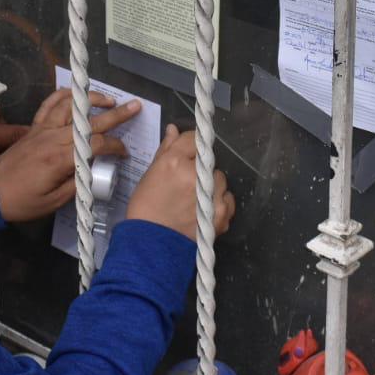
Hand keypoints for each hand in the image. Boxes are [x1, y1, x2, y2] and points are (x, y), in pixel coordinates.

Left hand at [0, 90, 139, 222]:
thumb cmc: (22, 202)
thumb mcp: (54, 201)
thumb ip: (77, 183)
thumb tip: (94, 169)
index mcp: (60, 159)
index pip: (96, 144)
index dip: (115, 146)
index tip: (124, 153)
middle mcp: (52, 138)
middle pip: (89, 121)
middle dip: (115, 114)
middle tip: (135, 106)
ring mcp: (41, 130)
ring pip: (70, 106)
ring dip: (91, 100)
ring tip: (109, 98)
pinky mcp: (33, 128)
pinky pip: (48, 105)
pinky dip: (62, 95)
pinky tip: (73, 92)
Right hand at [126, 125, 234, 241]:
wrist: (152, 245)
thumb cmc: (146, 208)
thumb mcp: (151, 174)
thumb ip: (166, 149)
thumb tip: (174, 129)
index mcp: (175, 162)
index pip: (193, 139)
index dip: (190, 147)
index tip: (186, 156)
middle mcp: (196, 175)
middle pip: (209, 160)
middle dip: (201, 168)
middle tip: (187, 183)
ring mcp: (212, 195)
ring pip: (220, 179)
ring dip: (211, 185)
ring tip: (195, 199)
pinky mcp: (221, 213)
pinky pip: (228, 199)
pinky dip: (219, 202)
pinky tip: (205, 210)